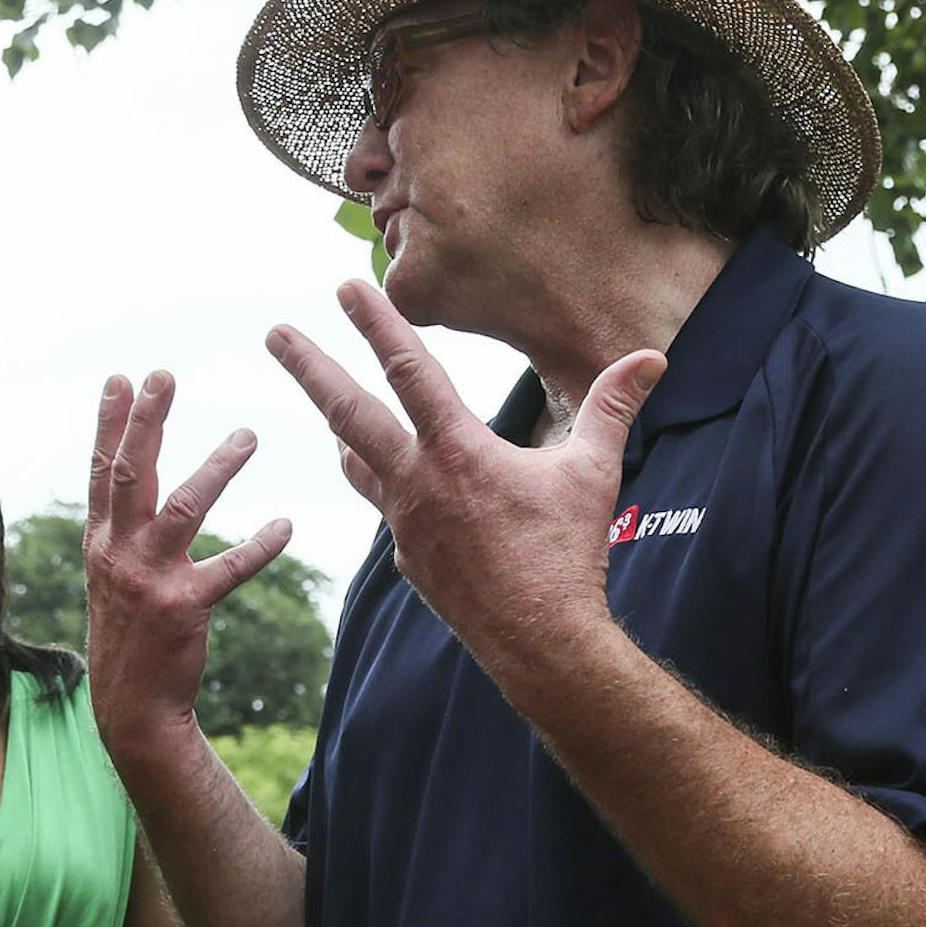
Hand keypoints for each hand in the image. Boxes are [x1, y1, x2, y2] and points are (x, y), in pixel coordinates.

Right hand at [83, 371, 292, 767]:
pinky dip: (260, 546)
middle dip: (146, 422)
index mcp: (101, 543)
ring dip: (217, 468)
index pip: (102, 471)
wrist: (132, 706)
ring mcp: (149, 580)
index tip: (122, 377)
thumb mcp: (111, 577)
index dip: (110, 423)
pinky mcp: (184, 608)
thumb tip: (135, 479)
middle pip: (129, 474)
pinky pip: (229, 569)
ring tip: (248, 434)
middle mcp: (118, 554)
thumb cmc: (130, 635)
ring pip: (182, 509)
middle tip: (164, 374)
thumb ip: (123, 529)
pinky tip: (286, 525)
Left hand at [266, 280, 664, 669]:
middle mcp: (417, 481)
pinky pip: (386, 508)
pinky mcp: (408, 557)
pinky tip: (384, 479)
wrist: (538, 639)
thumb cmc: (567, 553)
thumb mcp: (593, 471)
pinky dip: (380, 485)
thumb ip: (611, 407)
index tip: (346, 287)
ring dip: (340, 429)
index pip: (409, 370)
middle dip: (310, 367)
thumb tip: (651, 356)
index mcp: (457, 451)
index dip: (376, 323)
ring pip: (357, 462)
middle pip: (349, 410)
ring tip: (322, 408)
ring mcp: (404, 522)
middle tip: (274, 334)